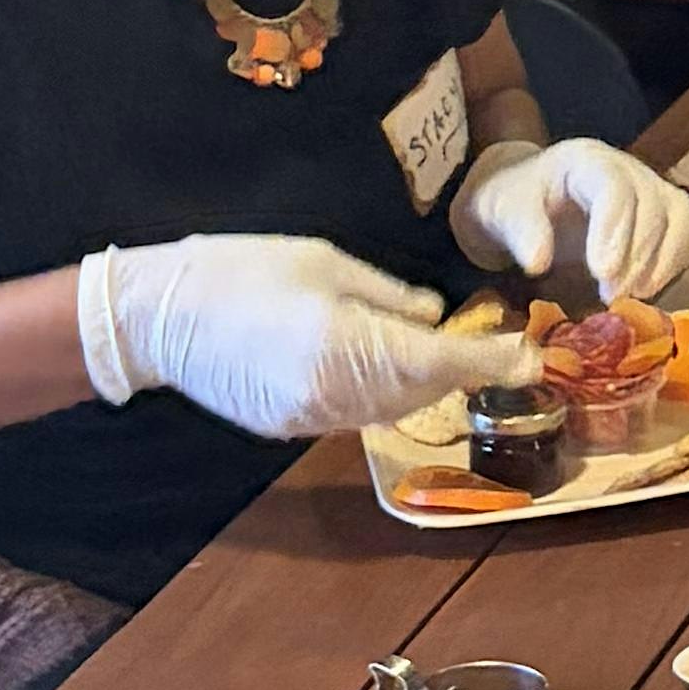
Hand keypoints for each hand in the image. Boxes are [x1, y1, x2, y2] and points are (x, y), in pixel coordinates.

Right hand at [83, 232, 491, 436]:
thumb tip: (436, 316)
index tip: (529, 356)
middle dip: (461, 373)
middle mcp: (331, 393)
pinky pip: (355, 414)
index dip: (489, 362)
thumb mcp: (325, 263)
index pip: (438, 363)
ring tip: (447, 356)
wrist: (160, 317)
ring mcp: (308, 417)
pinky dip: (382, 394)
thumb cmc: (241, 270)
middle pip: (419, 392)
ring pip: (390, 410)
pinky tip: (386, 367)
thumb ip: (388, 296)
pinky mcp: (288, 427)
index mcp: (344, 345)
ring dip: (424, 386)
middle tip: (495, 349)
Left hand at [452, 133, 688, 307]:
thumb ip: (521, 230)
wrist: (526, 202)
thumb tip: (539, 263)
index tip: (602, 273)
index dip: (615, 229)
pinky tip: (643, 290)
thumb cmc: (514, 203)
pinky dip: (671, 265)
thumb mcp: (501, 212)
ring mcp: (650, 188)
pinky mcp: (662, 213)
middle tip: (611, 295)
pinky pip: (684, 235)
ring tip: (631, 296)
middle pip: (653, 205)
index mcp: (586, 159)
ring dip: (662, 262)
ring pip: (681, 217)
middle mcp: (627, 168)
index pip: (615, 186)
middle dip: (637, 256)